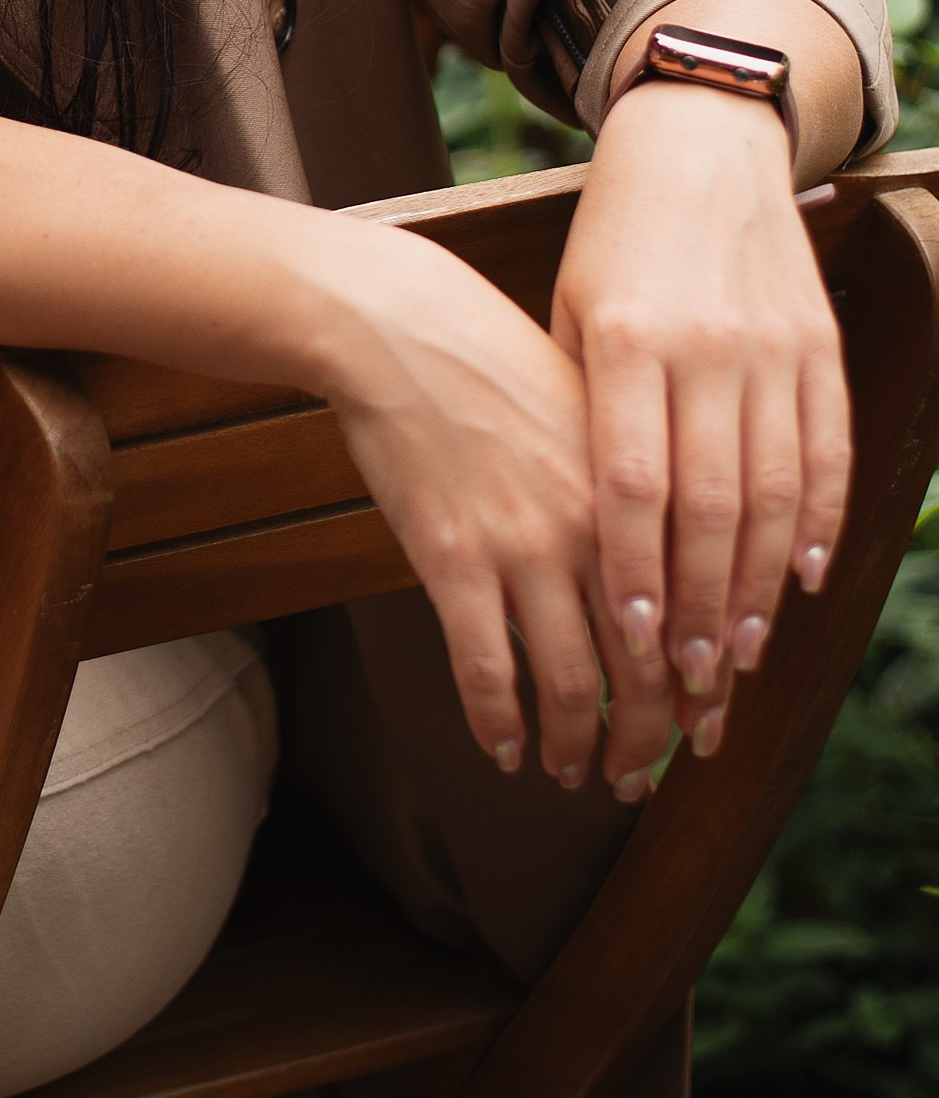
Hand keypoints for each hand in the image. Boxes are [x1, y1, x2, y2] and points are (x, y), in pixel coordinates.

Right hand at [318, 227, 675, 793]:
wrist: (398, 324)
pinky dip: (498, 722)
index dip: (699, 691)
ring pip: (572, 684)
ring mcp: (523, 548)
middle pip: (645, 670)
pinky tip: (503, 748)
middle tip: (635, 773)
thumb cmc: (492, 356)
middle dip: (646, 739)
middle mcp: (596, 530)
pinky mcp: (451, 559)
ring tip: (569, 772)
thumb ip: (628, 486)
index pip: (691, 618)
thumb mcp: (590, 410)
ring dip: (574, 745)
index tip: (697, 731)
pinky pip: (485, 667)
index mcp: (639, 492)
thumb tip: (655, 564)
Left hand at [554, 83, 849, 760]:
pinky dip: (820, 519)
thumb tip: (583, 531)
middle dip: (704, 604)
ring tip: (743, 653)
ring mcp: (772, 347)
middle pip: (711, 504)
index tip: (634, 640)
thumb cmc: (611, 242)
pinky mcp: (819, 345)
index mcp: (624, 339)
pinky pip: (827, 449)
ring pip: (776, 490)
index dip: (637, 566)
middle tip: (693, 683)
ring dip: (763, 584)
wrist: (699, 146)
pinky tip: (804, 576)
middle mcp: (704, 348)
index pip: (633, 480)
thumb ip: (578, 409)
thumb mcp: (568, 310)